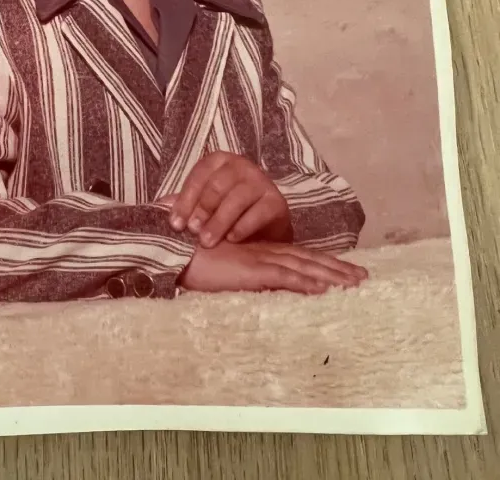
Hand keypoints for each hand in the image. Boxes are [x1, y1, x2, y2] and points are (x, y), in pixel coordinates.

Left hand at [168, 152, 291, 246]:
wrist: (264, 225)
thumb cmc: (227, 210)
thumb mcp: (205, 203)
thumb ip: (184, 203)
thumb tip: (157, 208)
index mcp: (219, 161)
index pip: (199, 176)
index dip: (185, 200)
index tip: (175, 224)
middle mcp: (241, 166)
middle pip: (218, 185)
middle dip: (202, 210)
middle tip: (192, 232)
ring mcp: (261, 182)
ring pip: (237, 199)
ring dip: (219, 222)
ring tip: (207, 241)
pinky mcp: (276, 201)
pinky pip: (258, 213)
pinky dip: (243, 227)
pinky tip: (231, 240)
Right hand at [179, 240, 368, 294]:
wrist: (172, 247)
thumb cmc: (192, 257)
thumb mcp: (224, 267)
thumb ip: (241, 273)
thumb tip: (255, 286)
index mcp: (259, 251)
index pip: (299, 256)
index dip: (323, 262)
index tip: (345, 269)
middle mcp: (264, 252)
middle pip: (309, 259)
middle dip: (338, 268)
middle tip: (364, 277)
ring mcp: (259, 259)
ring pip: (304, 266)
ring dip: (331, 275)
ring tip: (355, 283)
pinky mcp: (251, 269)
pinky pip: (284, 276)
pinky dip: (306, 281)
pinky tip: (324, 288)